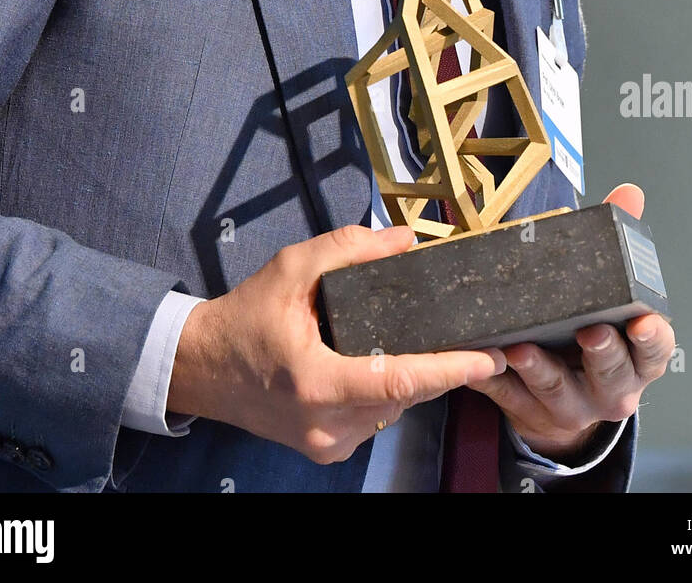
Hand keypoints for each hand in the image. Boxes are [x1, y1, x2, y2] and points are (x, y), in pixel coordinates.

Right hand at [166, 223, 505, 464]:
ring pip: (392, 411)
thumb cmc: (244, 317)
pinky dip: (385, 393)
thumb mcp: (291, 268)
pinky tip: (380, 366)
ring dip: (409, 381)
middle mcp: (327, 424)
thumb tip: (405, 241)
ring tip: (415, 345)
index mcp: (319, 382)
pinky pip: (374, 420)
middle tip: (466, 339)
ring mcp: (326, 444)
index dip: (451, 369)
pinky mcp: (324, 450)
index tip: (489, 358)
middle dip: (437, 368)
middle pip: (405, 396)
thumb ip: (349, 250)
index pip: (402, 379)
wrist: (202, 367)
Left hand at [469, 183, 674, 461]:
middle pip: (611, 373)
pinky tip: (479, 361)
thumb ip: (618, 246)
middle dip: (601, 353)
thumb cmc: (589, 334)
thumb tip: (629, 193)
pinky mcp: (529, 412)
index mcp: (636, 359)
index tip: (643, 322)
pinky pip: (508, 397)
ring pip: (557, 389)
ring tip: (520, 347)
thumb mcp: (609, 296)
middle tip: (588, 331)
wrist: (564, 402)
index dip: (652, 338)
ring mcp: (571, 405)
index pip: (654, 350)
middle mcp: (610, 388)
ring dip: (539, 368)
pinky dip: (494, 379)